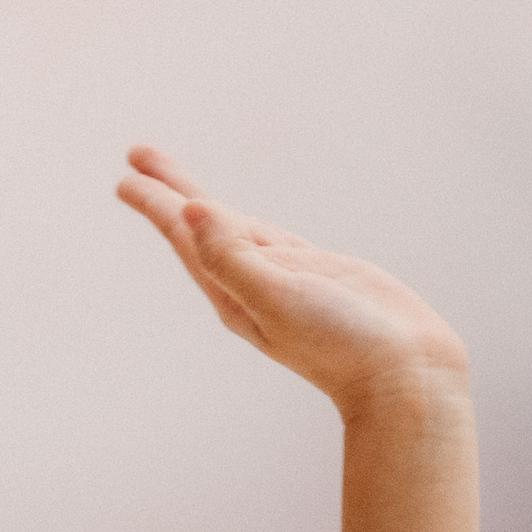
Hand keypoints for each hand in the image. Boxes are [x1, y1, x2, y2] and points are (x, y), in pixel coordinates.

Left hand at [117, 145, 468, 415]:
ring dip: (202, 203)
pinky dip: (247, 223)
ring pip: (233, 227)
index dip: (157, 202)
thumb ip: (231, 257)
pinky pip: (268, 239)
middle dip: (169, 190)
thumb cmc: (342, 344)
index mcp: (230, 290)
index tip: (127, 178)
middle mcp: (249, 282)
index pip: (185, 235)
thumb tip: (192, 212)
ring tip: (176, 184)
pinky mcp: (317, 273)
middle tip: (137, 154)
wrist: (404, 377)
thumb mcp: (277, 297)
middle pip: (199, 224)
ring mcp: (283, 277)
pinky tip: (239, 222)